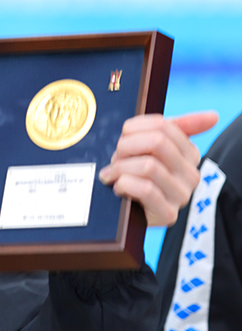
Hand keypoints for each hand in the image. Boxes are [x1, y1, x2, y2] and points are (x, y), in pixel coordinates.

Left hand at [98, 112, 218, 226]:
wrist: (128, 208)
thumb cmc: (137, 172)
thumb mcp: (151, 146)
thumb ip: (174, 127)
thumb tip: (214, 116)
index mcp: (190, 153)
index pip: (162, 125)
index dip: (133, 129)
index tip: (124, 138)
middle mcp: (191, 174)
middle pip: (156, 143)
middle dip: (126, 147)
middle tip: (116, 157)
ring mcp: (182, 195)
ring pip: (149, 166)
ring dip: (121, 167)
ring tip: (115, 174)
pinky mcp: (168, 214)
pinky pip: (145, 189)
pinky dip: (124, 184)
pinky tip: (119, 187)